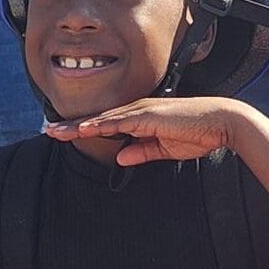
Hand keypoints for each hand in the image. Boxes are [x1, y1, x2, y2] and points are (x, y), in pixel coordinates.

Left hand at [45, 97, 251, 165]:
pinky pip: (120, 121)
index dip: (83, 128)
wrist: (221, 123)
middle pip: (98, 118)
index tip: (62, 133)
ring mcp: (142, 111)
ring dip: (78, 125)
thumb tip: (121, 157)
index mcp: (141, 118)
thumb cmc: (198, 133)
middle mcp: (137, 110)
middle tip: (47, 131)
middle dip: (71, 125)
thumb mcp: (164, 148)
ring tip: (55, 131)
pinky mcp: (149, 116)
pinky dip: (100, 124)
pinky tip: (83, 129)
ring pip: (103, 118)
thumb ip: (142, 152)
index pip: (106, 123)